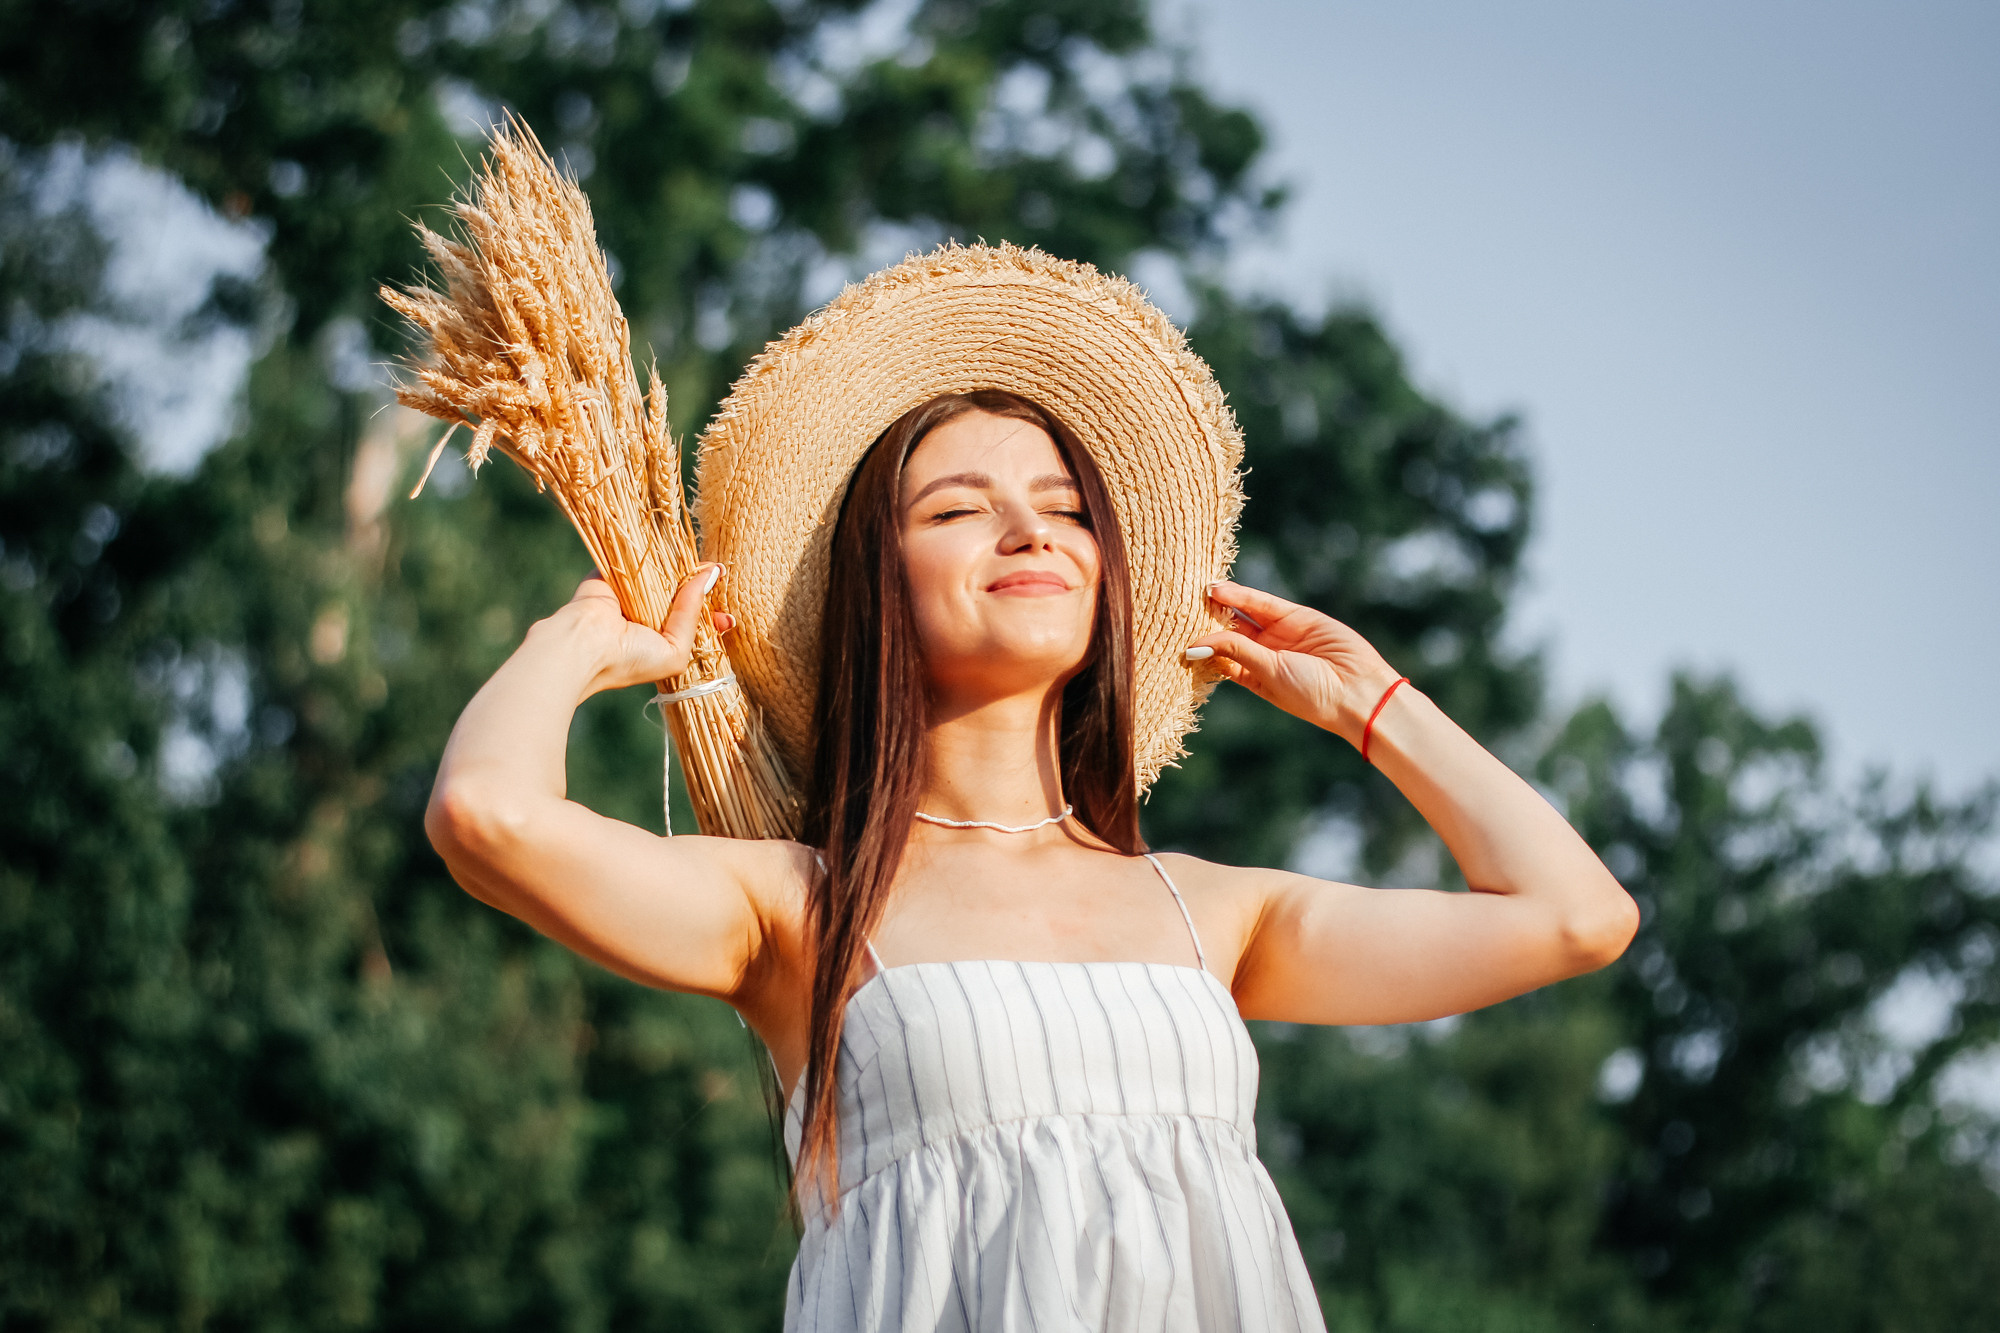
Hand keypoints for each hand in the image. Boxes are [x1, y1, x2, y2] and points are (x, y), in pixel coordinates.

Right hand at [546, 567, 734, 696]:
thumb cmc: (630, 658)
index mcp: (659, 639)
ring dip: (684, 566)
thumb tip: (710, 576)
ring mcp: (631, 592)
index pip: (692, 624)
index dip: (711, 616)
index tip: (728, 615)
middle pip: (680, 594)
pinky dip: (656, 549)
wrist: (582, 645)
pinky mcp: (613, 571)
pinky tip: (680, 546)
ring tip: (710, 563)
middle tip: (723, 574)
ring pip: (663, 573)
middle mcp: (647, 615)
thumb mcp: (675, 650)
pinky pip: (639, 555)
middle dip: (702, 586)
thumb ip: (693, 615)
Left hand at [1187, 580, 1403, 746]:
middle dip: (1208, 619)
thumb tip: (1195, 643)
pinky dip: (1242, 596)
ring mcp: (1281, 635)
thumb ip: (1235, 651)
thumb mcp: (1268, 672)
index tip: (1174, 636)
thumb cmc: (1311, 695)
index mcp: (1254, 677)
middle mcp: (1265, 655)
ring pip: (1244, 615)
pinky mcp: (1297, 617)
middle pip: (1229, 632)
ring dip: (1222, 604)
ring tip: (1198, 592)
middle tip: (1179, 606)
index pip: (1220, 656)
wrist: (1358, 690)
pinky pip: (1264, 604)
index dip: (1201, 645)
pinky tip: (1219, 590)